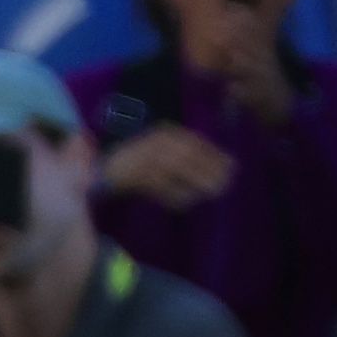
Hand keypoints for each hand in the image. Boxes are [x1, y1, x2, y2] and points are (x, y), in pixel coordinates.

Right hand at [99, 123, 238, 209]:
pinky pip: (158, 186)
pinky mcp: (133, 176)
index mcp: (164, 133)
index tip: (233, 165)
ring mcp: (142, 158)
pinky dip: (173, 195)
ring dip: (195, 181)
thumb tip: (218, 167)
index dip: (214, 153)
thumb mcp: (164, 152)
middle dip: (208, 168)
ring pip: (174, 169)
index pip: (193, 142)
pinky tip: (187, 203)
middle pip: (186, 155)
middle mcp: (154, 142)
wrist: (104, 169)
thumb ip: (186, 157)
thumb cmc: (140, 161)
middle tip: (227, 182)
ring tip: (212, 192)